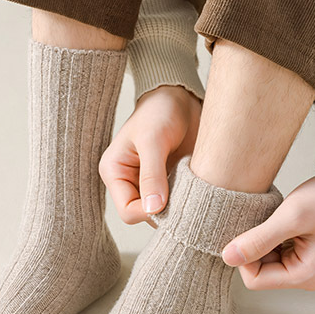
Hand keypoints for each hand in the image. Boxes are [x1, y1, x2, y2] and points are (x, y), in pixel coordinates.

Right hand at [99, 85, 201, 224]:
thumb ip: (152, 175)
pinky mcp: (170, 183)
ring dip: (180, 207)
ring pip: (164, 213)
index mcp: (115, 173)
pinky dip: (190, 200)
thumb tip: (152, 209)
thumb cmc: (159, 111)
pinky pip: (179, 203)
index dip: (149, 213)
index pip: (127, 211)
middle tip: (188, 198)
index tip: (171, 203)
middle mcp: (130, 183)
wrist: (181, 97)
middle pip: (145, 216)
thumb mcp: (153, 140)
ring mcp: (151, 185)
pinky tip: (199, 189)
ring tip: (194, 189)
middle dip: (166, 213)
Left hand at [221, 166, 314, 289]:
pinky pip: (270, 249)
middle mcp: (303, 275)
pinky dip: (267, 234)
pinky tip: (278, 220)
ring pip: (261, 259)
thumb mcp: (291, 217)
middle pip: (257, 271)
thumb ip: (258, 240)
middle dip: (254, 247)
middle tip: (265, 222)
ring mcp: (301, 264)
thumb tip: (228, 258)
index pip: (254, 280)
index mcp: (305, 276)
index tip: (252, 231)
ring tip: (275, 219)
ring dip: (260, 239)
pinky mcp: (298, 251)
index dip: (246, 257)